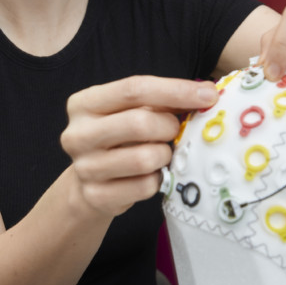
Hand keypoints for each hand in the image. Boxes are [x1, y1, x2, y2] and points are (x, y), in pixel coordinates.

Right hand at [61, 76, 218, 217]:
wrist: (90, 183)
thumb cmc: (119, 138)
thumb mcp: (130, 111)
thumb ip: (160, 101)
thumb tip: (207, 94)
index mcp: (84, 104)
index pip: (134, 89)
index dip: (175, 90)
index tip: (208, 95)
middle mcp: (77, 134)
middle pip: (139, 123)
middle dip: (169, 127)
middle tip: (175, 131)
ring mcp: (84, 168)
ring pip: (145, 158)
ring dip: (164, 155)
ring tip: (161, 154)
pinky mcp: (97, 196)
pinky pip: (145, 186)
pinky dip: (158, 179)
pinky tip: (151, 175)